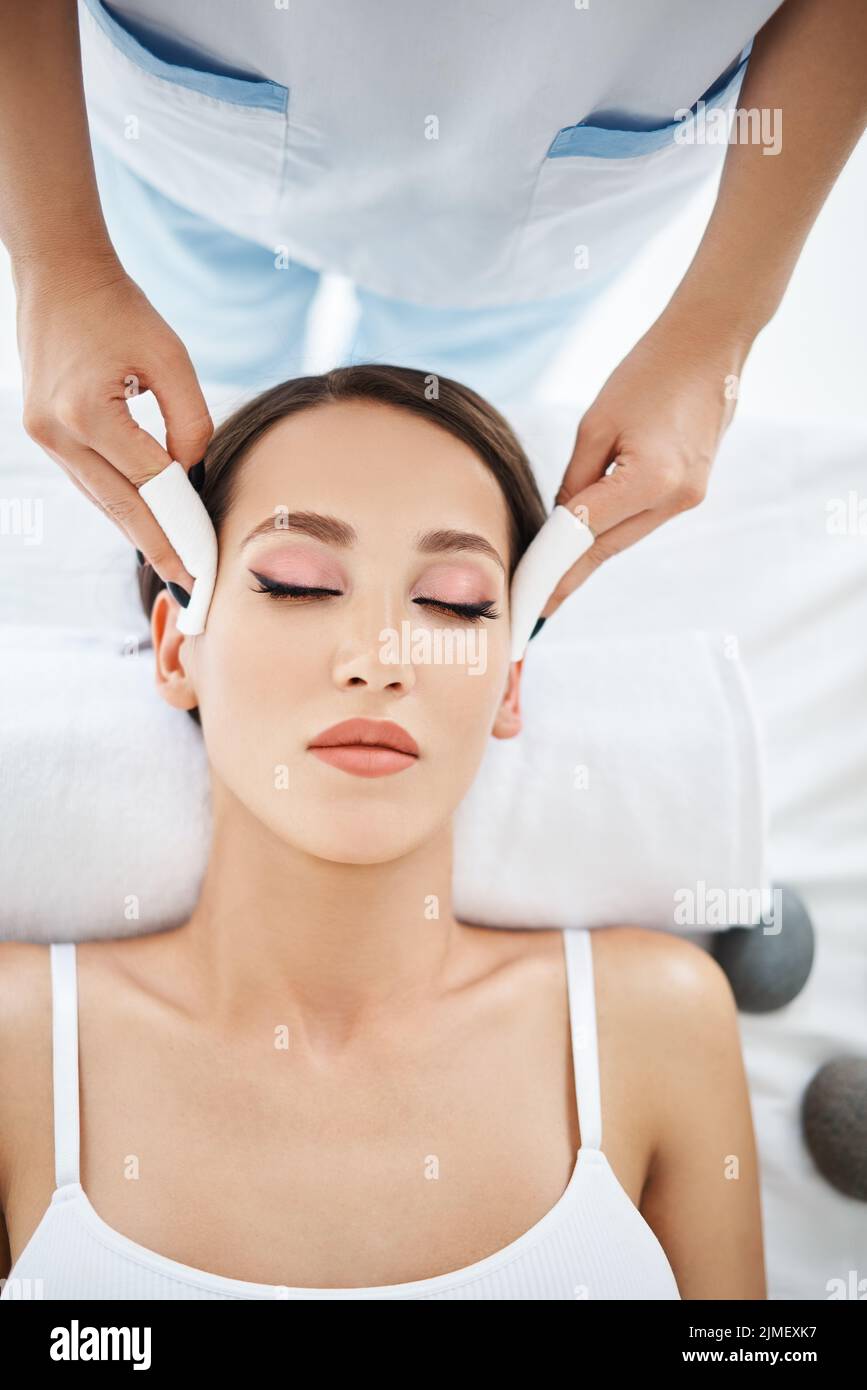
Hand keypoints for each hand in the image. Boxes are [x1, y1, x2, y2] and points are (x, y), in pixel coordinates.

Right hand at [15, 251, 212, 588]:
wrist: (59, 275)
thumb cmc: (120, 309)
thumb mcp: (171, 358)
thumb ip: (191, 422)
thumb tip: (193, 476)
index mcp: (88, 412)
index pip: (151, 484)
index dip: (184, 525)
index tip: (209, 562)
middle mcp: (58, 432)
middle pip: (121, 508)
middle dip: (161, 550)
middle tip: (193, 588)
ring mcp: (43, 436)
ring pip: (101, 500)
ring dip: (139, 533)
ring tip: (175, 567)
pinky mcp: (42, 433)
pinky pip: (88, 482)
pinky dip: (119, 505)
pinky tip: (145, 527)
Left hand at [541, 310, 748, 617]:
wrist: (708, 345)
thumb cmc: (648, 373)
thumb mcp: (596, 425)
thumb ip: (576, 481)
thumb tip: (562, 524)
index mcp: (649, 480)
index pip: (586, 535)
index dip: (554, 569)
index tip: (531, 600)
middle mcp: (675, 498)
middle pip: (607, 548)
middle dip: (568, 575)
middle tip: (534, 604)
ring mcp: (689, 498)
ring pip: (624, 538)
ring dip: (588, 554)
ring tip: (551, 578)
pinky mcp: (692, 492)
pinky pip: (641, 520)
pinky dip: (611, 530)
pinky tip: (584, 544)